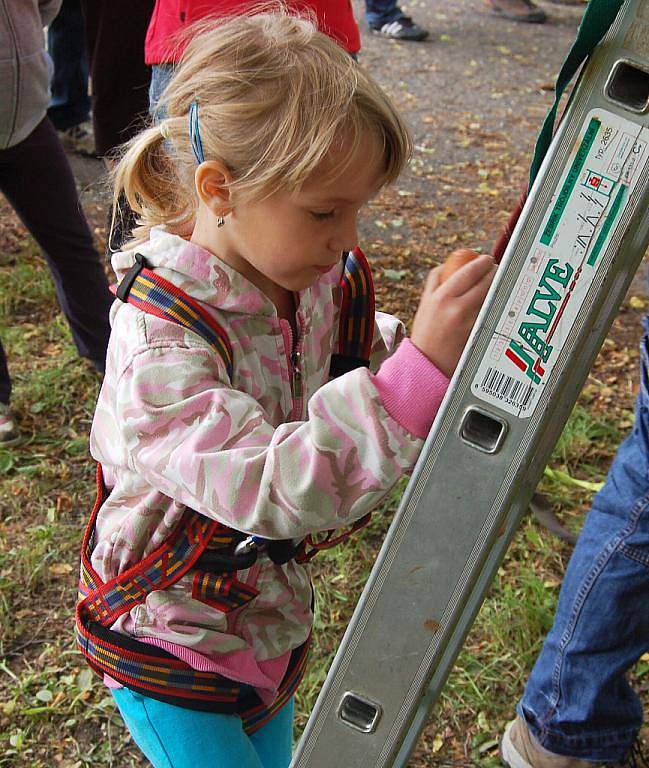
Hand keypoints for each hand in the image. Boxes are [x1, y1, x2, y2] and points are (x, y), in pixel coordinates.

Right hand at [410, 252, 495, 377]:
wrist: (428, 364)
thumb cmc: (426, 332)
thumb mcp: (425, 303)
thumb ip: (435, 281)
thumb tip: (449, 262)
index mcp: (441, 298)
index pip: (468, 272)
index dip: (482, 262)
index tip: (487, 259)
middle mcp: (457, 309)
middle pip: (486, 282)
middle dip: (495, 272)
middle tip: (496, 270)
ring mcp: (471, 324)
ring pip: (493, 297)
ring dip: (498, 288)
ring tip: (497, 286)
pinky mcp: (480, 335)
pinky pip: (492, 314)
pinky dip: (495, 306)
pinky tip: (494, 304)